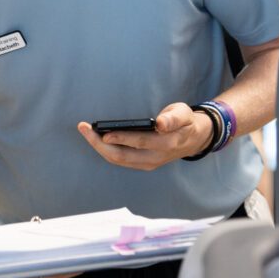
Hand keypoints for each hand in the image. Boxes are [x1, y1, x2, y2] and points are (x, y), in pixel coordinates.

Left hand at [76, 103, 210, 170]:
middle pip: (122, 155)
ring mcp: (149, 163)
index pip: (139, 142)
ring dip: (99, 147)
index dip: (121, 137)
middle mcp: (156, 157)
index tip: (104, 132)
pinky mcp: (143, 164)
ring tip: (85, 131)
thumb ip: (174, 118)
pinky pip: (121, 160)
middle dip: (99, 143)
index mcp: (167, 143)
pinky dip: (106, 150)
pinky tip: (96, 139)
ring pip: (118, 160)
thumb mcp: (184, 113)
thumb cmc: (185, 121)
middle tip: (83, 127)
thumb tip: (161, 124)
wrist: (194, 139)